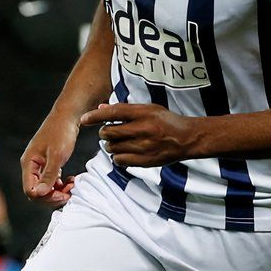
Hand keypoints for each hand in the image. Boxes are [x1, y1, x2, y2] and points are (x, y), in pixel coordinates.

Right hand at [19, 111, 80, 209]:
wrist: (67, 116)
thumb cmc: (61, 132)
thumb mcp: (57, 155)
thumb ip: (49, 175)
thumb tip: (40, 194)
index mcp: (29, 163)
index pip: (30, 190)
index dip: (46, 197)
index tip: (63, 195)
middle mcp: (31, 166)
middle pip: (37, 192)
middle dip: (53, 196)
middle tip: (70, 193)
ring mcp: (38, 165)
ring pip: (44, 188)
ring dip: (58, 191)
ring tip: (72, 185)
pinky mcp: (47, 164)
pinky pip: (50, 181)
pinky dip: (60, 184)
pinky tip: (70, 180)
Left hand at [77, 102, 203, 168]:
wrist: (186, 138)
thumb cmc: (165, 121)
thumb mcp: (147, 109)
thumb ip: (124, 109)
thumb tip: (100, 109)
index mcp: (144, 113)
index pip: (113, 112)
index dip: (95, 116)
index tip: (84, 119)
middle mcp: (143, 129)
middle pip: (109, 132)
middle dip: (104, 133)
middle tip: (108, 132)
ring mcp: (144, 147)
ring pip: (112, 148)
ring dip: (110, 145)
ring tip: (118, 142)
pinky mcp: (145, 161)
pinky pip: (120, 161)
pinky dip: (117, 157)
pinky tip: (124, 152)